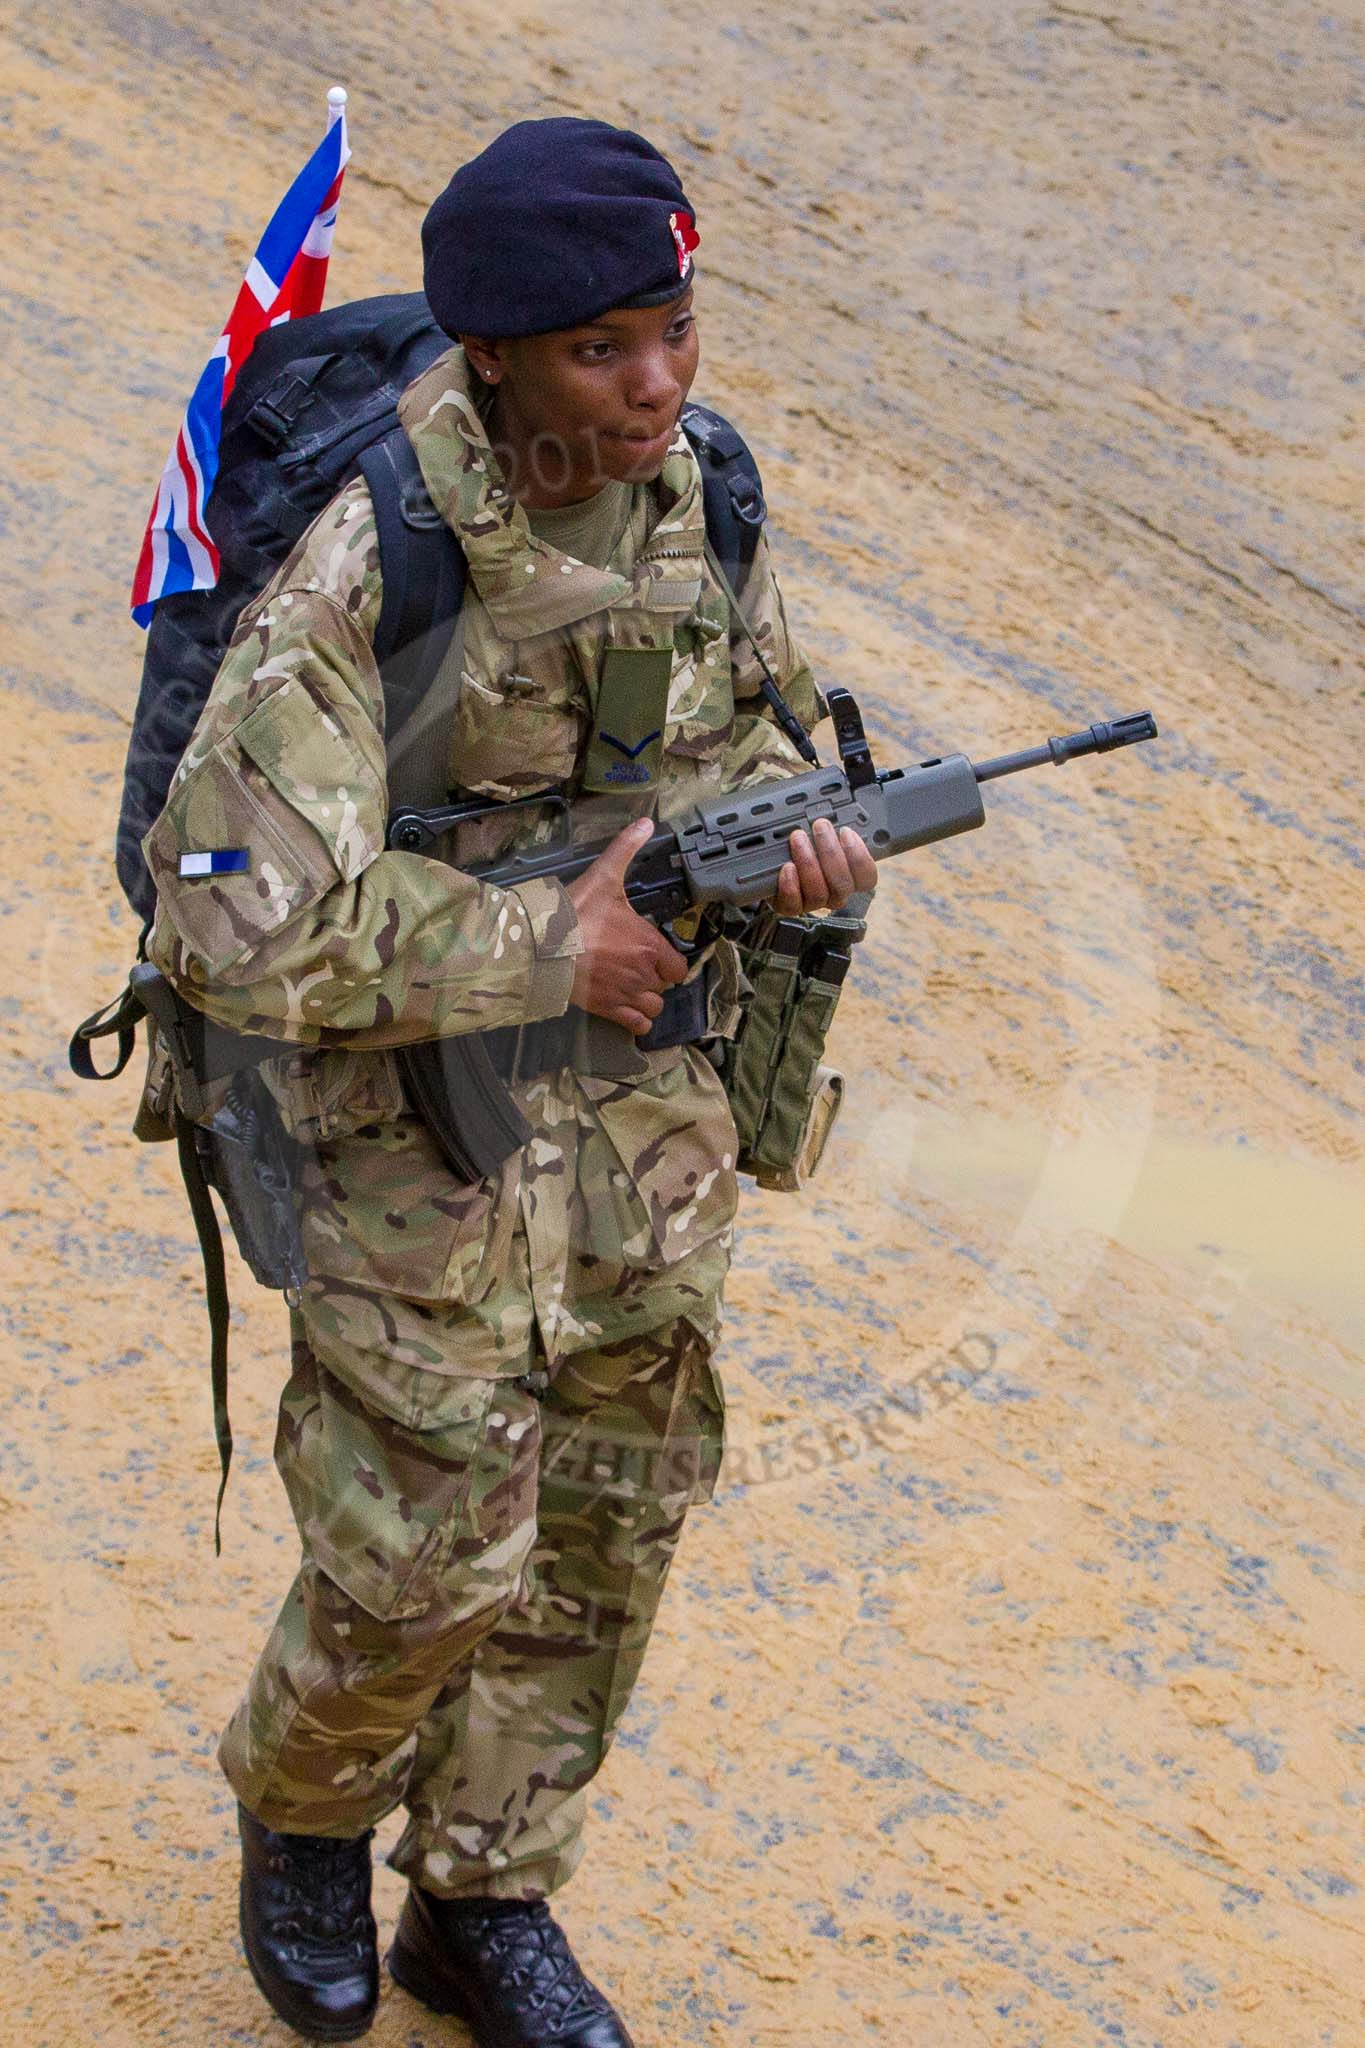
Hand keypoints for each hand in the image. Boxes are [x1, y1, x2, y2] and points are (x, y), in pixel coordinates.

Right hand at [565, 818, 688, 1034]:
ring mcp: (626, 994)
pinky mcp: (607, 1010)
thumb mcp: (603, 876)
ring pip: (653, 1007)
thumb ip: (625, 850)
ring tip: (633, 988)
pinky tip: (627, 1010)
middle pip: (664, 986)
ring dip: (647, 1000)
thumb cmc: (575, 915)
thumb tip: (644, 823)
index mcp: (649, 945)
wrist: (542, 947)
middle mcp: (643, 974)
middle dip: (655, 979)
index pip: (678, 966)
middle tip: (638, 967)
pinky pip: (636, 1025)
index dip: (669, 961)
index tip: (654, 954)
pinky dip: (636, 1021)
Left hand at [773, 816, 878, 914]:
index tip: (846, 832)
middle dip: (831, 852)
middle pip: (843, 884)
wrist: (772, 864)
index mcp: (849, 876)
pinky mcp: (790, 907)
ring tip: (798, 838)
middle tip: (820, 826)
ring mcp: (812, 903)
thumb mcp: (819, 833)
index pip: (867, 877)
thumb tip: (837, 807)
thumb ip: (832, 828)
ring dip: (809, 863)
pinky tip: (787, 867)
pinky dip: (790, 885)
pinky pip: (794, 904)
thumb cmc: (802, 845)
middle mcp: (834, 893)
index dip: (860, 856)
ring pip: (819, 893)